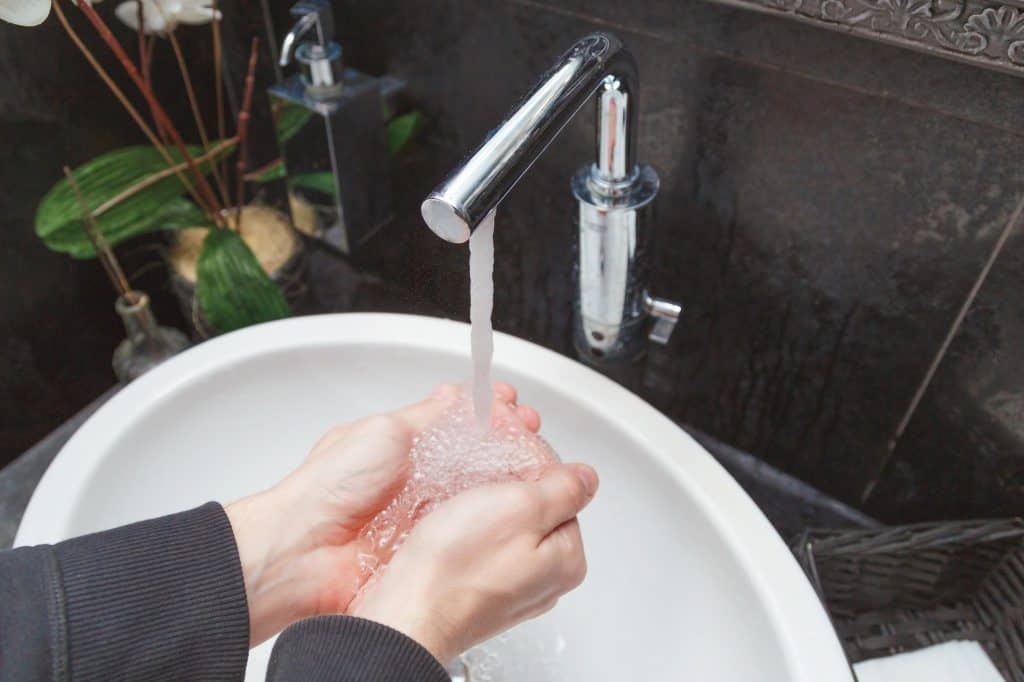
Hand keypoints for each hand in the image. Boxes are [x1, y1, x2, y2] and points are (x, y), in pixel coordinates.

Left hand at [225, 382, 541, 645]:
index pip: (459, 423)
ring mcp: (425, 516)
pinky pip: (467, 529)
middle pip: (476, 458)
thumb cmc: (328, 490)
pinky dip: (491, 515)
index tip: (513, 406)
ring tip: (536, 464)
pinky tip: (515, 504)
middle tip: (531, 432)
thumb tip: (456, 395)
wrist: (303, 554)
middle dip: (507, 443)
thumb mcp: (383, 432)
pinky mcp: (429, 548)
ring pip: (478, 494)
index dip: (489, 414)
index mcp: (403, 448)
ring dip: (507, 479)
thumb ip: (426, 416)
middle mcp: (418, 482)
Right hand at [349, 462, 598, 663]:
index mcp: (567, 557)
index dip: (531, 459)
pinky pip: (483, 546)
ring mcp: (512, 587)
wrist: (407, 613)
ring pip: (507, 525)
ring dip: (486, 503)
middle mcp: (546, 578)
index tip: (504, 445)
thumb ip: (562, 488)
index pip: (561, 488)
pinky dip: (469, 527)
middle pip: (537, 507)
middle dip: (509, 482)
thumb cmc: (457, 566)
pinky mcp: (480, 590)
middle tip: (477, 472)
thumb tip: (586, 477)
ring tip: (460, 498)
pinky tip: (451, 525)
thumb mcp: (520, 507)